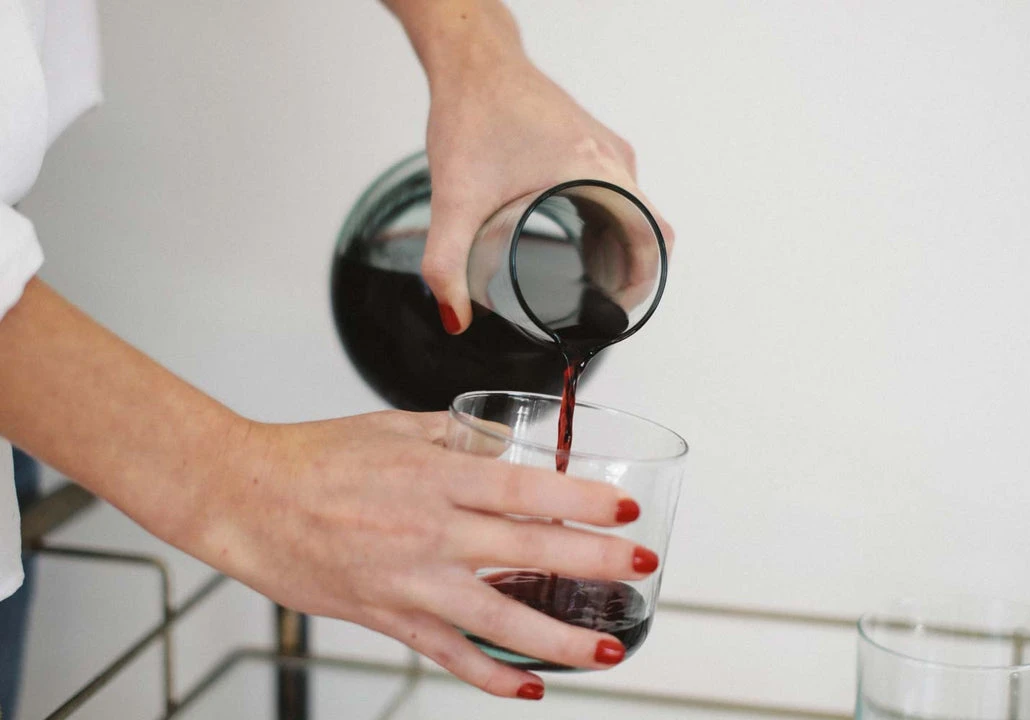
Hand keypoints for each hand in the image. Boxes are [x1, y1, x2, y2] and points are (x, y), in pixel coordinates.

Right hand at [200, 410, 656, 697]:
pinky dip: (491, 678)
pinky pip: (448, 655)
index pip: (523, 489)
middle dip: (593, 562)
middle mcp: (428, 530)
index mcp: (433, 474)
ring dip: (560, 637)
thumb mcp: (393, 427)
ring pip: (498, 618)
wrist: (244, 497)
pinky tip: (531, 688)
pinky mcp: (386, 617)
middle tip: (641, 567)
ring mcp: (408, 580)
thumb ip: (457, 434)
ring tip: (611, 646)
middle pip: (527, 551)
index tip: (623, 509)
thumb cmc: (312, 457)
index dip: (580, 501)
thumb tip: (508, 443)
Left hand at [419, 27, 673, 332]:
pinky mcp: (593, 146)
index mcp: (597, 170)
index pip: (655, 238)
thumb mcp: (454, 198)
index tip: (619, 311)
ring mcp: (606, 150)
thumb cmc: (472, 112)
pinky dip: (608, 228)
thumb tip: (455, 316)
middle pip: (646, 231)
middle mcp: (612, 159)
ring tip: (588, 287)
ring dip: (618, 253)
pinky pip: (618, 196)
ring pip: (633, 214)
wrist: (472, 61)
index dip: (646, 283)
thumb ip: (446, 264)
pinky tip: (579, 249)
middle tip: (595, 308)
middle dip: (627, 276)